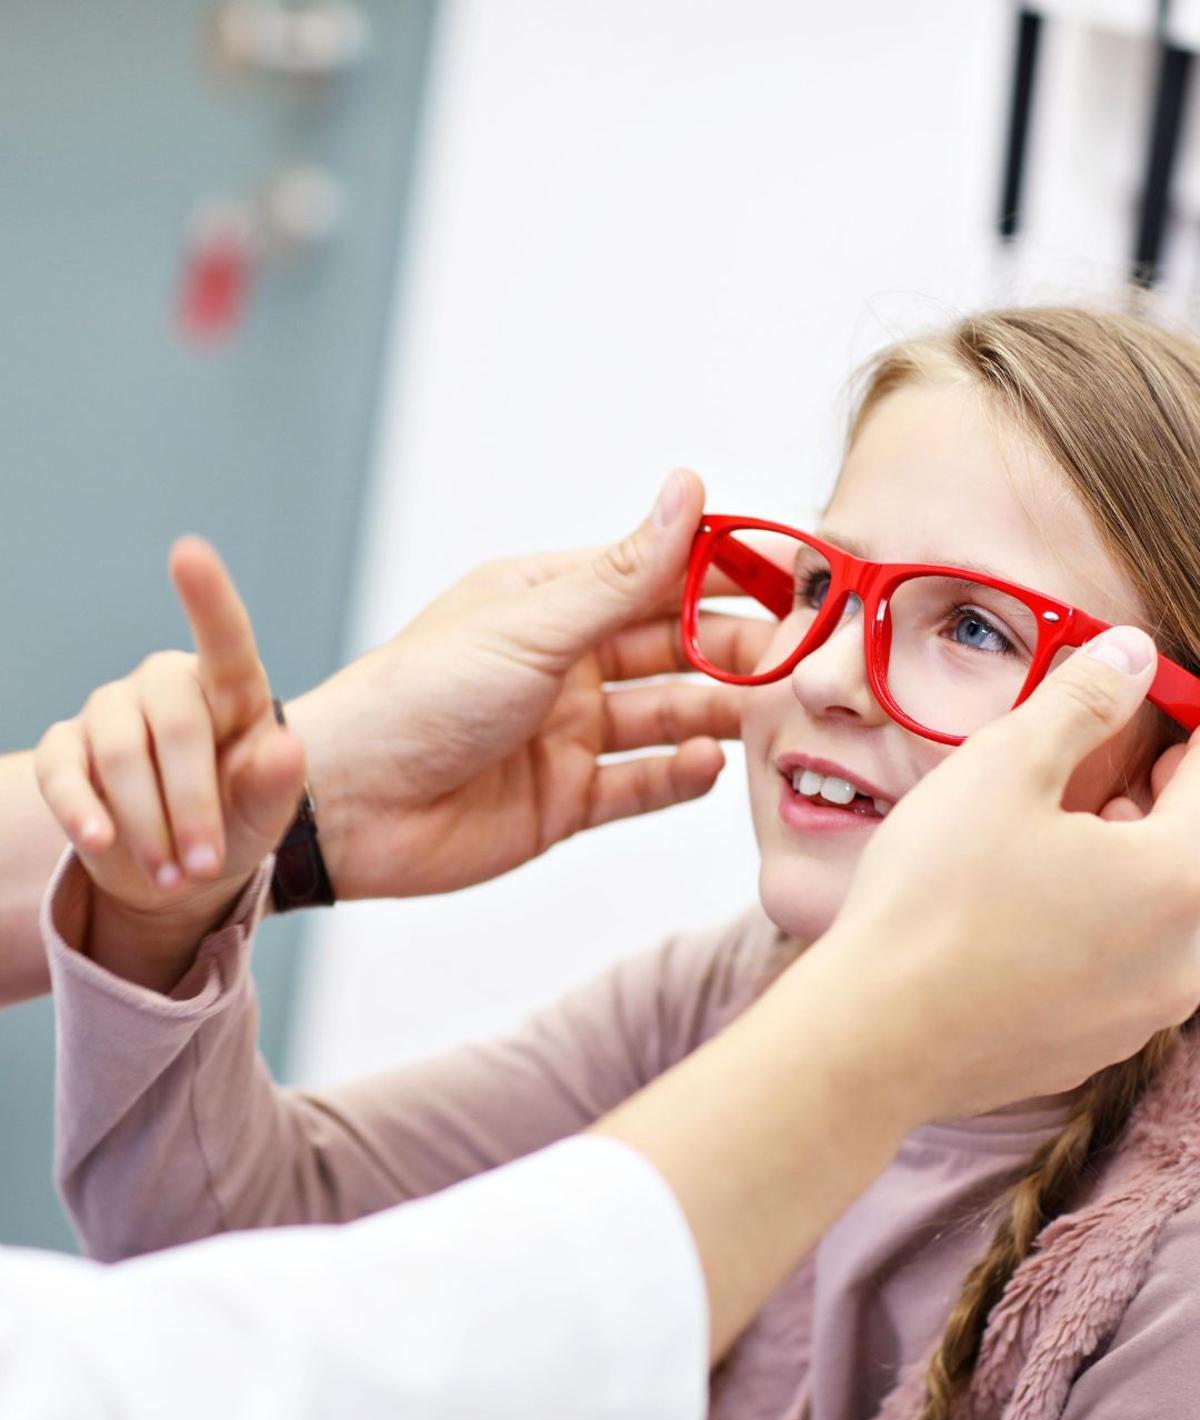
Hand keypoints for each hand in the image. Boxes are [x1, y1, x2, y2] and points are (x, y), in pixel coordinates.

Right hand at [35, 539, 305, 990]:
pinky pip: (64, 771)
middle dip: (191, 803)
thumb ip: (279, 781)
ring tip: (174, 877)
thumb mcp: (269, 811)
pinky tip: (100, 843)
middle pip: (175, 725)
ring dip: (145, 822)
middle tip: (206, 866)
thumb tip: (289, 748)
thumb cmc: (238, 820)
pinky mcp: (67, 749)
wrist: (182, 868)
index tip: (188, 552)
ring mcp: (112, 711)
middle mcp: (168, 686)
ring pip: (119, 752)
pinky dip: (81, 810)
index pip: (225, 640)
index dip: (207, 598)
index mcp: (231, 688)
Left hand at [286, 470, 749, 898]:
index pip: (657, 575)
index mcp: (550, 602)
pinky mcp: (564, 801)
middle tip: (794, 656)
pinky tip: (708, 765)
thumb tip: (690, 488)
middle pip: (672, 649)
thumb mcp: (533, 627)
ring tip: (765, 712)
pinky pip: (640, 784)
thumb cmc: (421, 696)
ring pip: (666, 716)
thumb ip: (625, 574)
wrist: (351, 807)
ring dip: (717, 711)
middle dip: (732, 648)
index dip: (724, 571)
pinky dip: (679, 776)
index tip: (794, 574)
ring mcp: (566, 734)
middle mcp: (564, 664)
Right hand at [805, 625, 1199, 1125]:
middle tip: (1133, 760)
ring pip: (1172, 914)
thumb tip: (1132, 654)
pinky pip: (1130, 965)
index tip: (1157, 695)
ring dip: (1140, 860)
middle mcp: (1186, 956)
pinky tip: (1035, 905)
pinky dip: (1107, 922)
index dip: (1185, 722)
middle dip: (1174, 796)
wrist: (874, 1036)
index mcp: (1180, 877)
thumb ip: (1081, 701)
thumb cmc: (933, 900)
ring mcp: (1145, 1010)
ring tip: (1073, 832)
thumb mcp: (1002, 768)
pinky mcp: (1098, 1044)